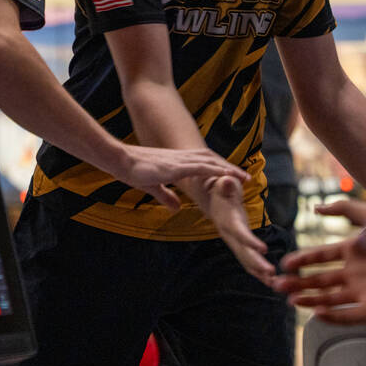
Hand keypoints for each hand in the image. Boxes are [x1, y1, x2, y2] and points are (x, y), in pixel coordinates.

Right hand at [113, 144, 248, 211]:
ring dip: (227, 169)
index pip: (205, 163)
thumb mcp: (154, 187)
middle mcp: (182, 158)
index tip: (232, 176)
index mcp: (178, 162)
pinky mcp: (175, 166)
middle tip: (245, 178)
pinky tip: (225, 175)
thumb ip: (167, 196)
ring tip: (242, 178)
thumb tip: (177, 207)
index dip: (220, 168)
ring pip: (210, 162)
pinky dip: (214, 171)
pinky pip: (200, 167)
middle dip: (229, 168)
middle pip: (212, 160)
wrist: (120, 160)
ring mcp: (180, 161)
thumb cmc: (134, 171)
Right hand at [185, 176, 273, 284]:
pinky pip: (249, 260)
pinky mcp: (240, 244)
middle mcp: (230, 234)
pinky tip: (271, 281)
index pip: (239, 232)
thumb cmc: (221, 187)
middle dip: (257, 264)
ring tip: (274, 283)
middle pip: (243, 252)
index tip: (263, 249)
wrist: (213, 198)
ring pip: (246, 260)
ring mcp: (235, 241)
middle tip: (271, 274)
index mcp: (228, 220)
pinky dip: (259, 271)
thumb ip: (226, 183)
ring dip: (259, 272)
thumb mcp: (222, 182)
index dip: (250, 241)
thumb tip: (228, 180)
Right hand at [273, 200, 365, 322]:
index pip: (321, 257)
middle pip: (320, 280)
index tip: (285, 263)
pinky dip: (332, 316)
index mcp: (353, 250)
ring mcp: (364, 292)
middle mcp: (356, 272)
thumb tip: (316, 208)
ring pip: (330, 299)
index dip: (303, 260)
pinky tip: (316, 313)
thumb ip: (343, 209)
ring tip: (290, 299)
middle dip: (299, 283)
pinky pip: (349, 315)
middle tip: (278, 284)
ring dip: (309, 300)